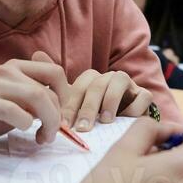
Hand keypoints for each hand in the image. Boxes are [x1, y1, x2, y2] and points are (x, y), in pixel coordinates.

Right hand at [0, 58, 70, 153]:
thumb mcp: (13, 103)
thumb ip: (35, 96)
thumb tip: (63, 98)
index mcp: (15, 68)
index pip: (55, 72)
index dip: (66, 96)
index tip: (62, 118)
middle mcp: (5, 71)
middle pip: (48, 89)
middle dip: (57, 117)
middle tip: (50, 135)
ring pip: (36, 97)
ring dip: (47, 121)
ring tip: (42, 137)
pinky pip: (13, 110)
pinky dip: (25, 123)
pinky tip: (22, 131)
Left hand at [32, 51, 151, 131]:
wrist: (126, 129)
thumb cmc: (97, 118)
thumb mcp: (75, 104)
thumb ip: (57, 83)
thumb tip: (36, 52)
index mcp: (93, 80)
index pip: (80, 85)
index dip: (71, 104)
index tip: (64, 124)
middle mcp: (110, 78)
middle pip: (97, 84)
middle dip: (88, 107)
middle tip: (82, 128)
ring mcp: (129, 86)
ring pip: (119, 83)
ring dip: (110, 102)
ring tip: (104, 121)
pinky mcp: (145, 96)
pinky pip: (143, 96)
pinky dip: (134, 107)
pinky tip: (126, 119)